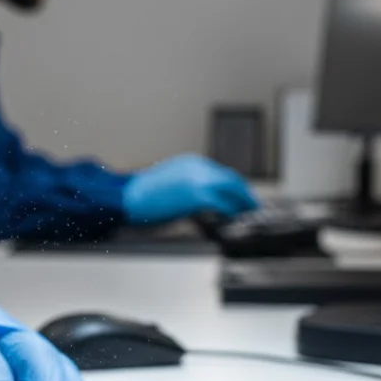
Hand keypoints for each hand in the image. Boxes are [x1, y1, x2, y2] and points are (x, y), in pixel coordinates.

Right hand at [122, 153, 256, 223]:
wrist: (127, 197)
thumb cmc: (140, 195)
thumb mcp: (168, 183)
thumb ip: (187, 187)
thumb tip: (201, 202)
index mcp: (190, 163)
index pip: (221, 172)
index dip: (234, 185)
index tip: (240, 195)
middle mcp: (198, 167)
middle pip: (231, 178)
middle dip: (244, 192)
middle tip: (253, 205)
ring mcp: (200, 180)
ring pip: (232, 188)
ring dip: (243, 201)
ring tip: (249, 212)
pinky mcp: (199, 196)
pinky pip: (224, 204)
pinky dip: (232, 211)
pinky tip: (234, 218)